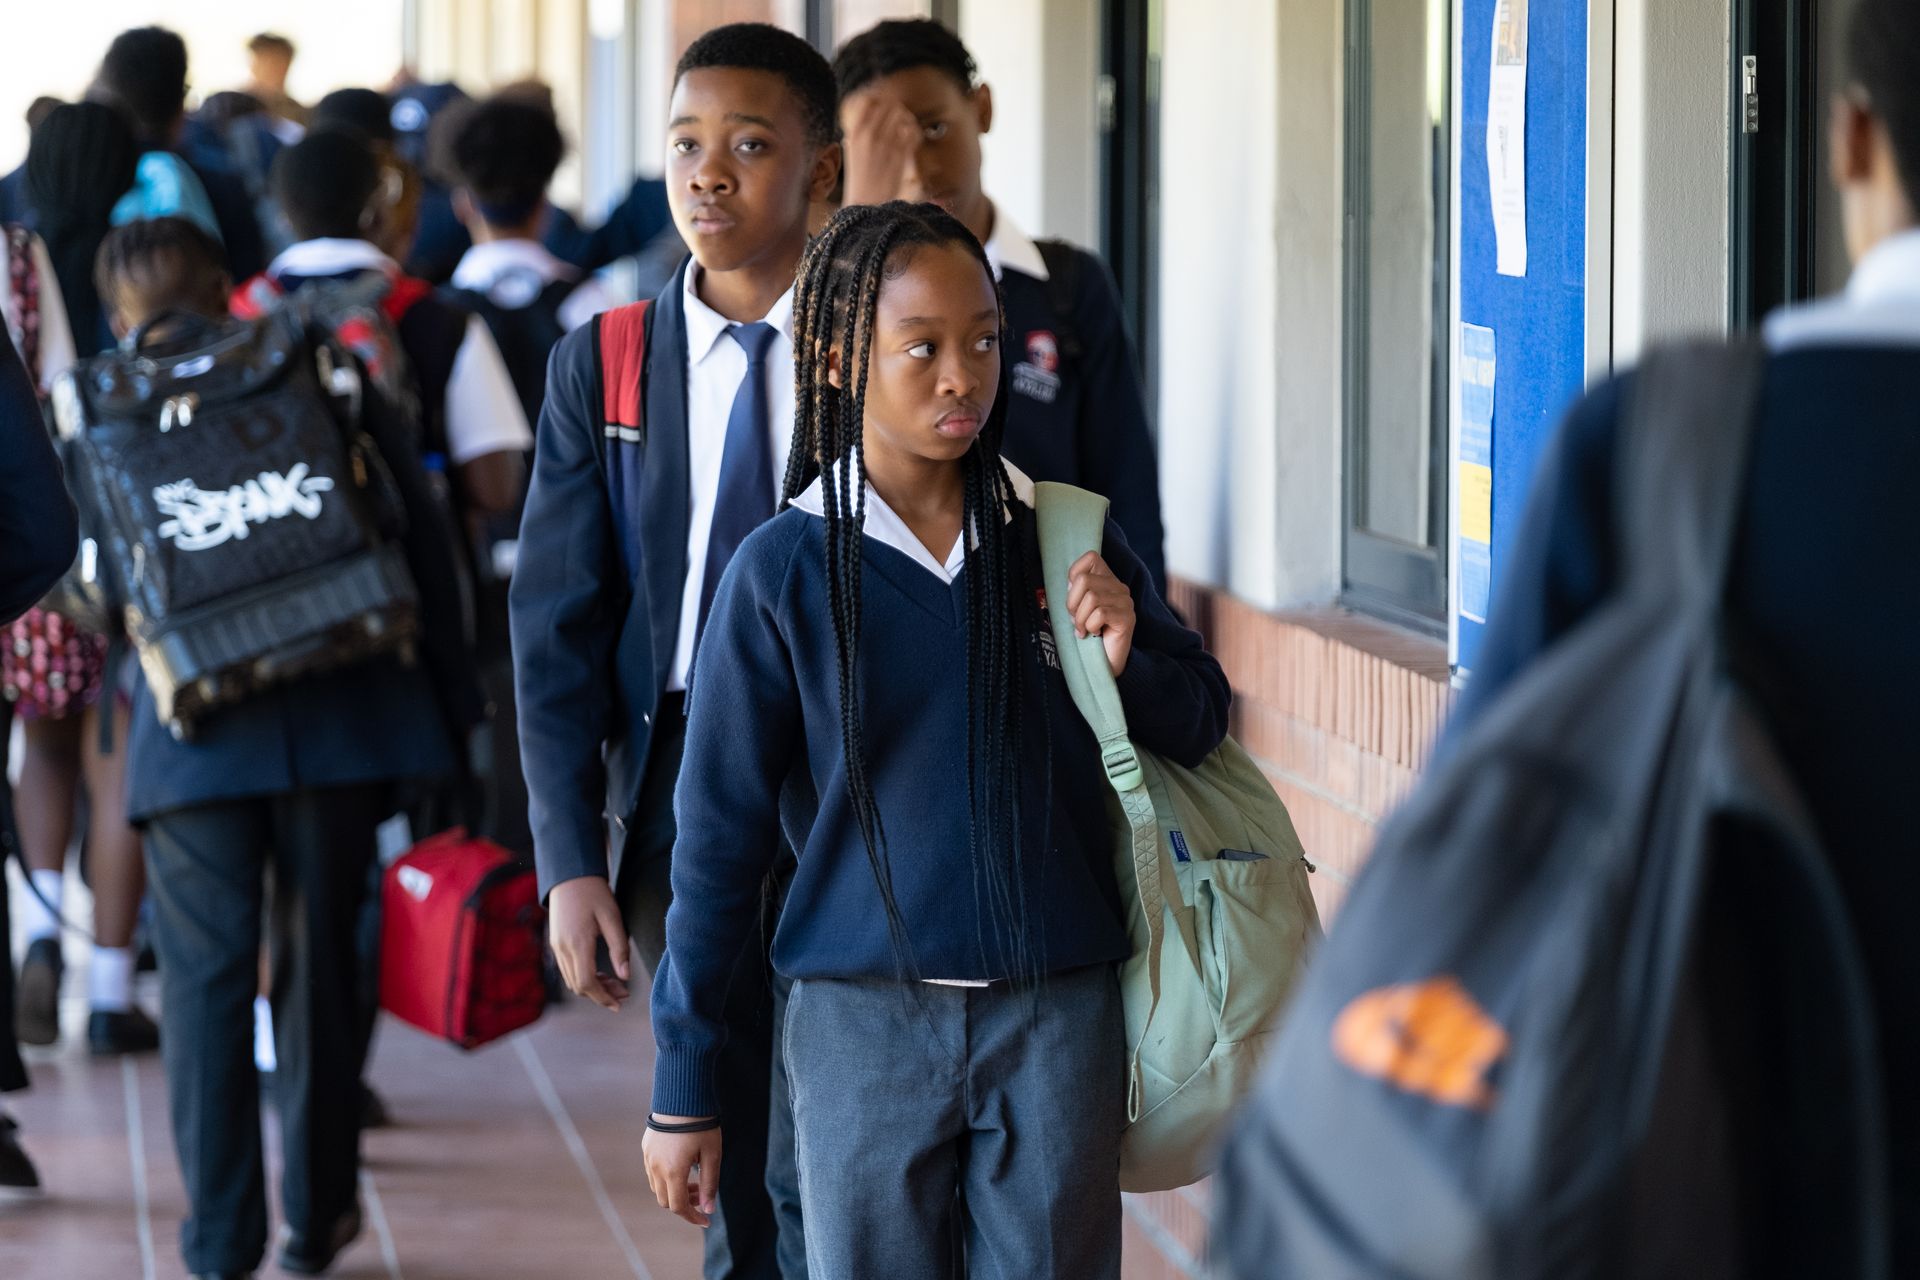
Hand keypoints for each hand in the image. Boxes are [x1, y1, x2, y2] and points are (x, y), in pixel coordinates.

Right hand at [547, 876, 630, 1010]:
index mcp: (578, 943)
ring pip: (572, 980)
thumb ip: (619, 948)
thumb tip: (625, 977)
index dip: (603, 997)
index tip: (619, 1004)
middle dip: (601, 995)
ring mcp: (556, 947)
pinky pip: (568, 969)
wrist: (570, 875)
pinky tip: (600, 973)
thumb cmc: (594, 893)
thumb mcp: (612, 917)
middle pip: (579, 986)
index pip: (587, 983)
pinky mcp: (555, 943)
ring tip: (615, 984)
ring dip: (593, 987)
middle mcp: (563, 949)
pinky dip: (583, 977)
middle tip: (623, 993)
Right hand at [643, 1120, 722, 1227]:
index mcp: (673, 1172)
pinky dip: (667, 1179)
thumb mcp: (712, 1155)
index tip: (706, 1220)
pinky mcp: (647, 1147)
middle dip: (685, 1204)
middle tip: (703, 1194)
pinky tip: (682, 1167)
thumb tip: (709, 1209)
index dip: (693, 1217)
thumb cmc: (701, 1125)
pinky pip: (653, 1173)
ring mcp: (648, 1157)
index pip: (678, 1207)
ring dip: (675, 1191)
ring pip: (658, 1188)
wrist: (682, 1095)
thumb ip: (710, 1184)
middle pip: (666, 1201)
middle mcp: (656, 1168)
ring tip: (694, 1180)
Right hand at [840, 89, 920, 206]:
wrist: (866, 205)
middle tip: (901, 121)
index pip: (868, 101)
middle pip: (889, 105)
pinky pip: (913, 133)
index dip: (880, 102)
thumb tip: (851, 134)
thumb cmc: (859, 182)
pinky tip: (913, 139)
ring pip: (903, 116)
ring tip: (908, 130)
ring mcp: (885, 144)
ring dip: (909, 120)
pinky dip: (916, 133)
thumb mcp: (851, 156)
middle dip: (898, 110)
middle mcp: (868, 135)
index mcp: (854, 133)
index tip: (885, 109)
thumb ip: (853, 141)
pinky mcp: (900, 155)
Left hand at [1067, 552, 1136, 676]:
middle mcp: (1119, 587)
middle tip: (1076, 619)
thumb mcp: (1077, 607)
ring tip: (1084, 629)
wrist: (1103, 663)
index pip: (1091, 557)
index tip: (1074, 598)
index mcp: (1107, 579)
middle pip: (1084, 580)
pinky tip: (1093, 634)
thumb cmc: (1087, 633)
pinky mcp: (1128, 618)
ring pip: (1091, 598)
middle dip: (1072, 603)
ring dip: (1081, 618)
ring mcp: (1126, 602)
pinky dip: (1090, 626)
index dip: (1074, 575)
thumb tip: (1071, 581)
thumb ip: (1075, 590)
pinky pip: (1100, 614)